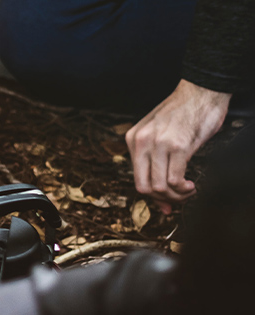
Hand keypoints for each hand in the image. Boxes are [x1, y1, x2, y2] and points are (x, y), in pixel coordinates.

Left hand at [125, 80, 231, 212]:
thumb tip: (161, 195)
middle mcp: (141, 142)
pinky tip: (191, 185)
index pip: (137, 179)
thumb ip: (156, 161)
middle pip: (144, 187)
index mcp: (133, 139)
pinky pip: (174, 179)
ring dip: (175, 196)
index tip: (166, 203)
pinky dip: (183, 189)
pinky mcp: (179, 146)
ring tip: (188, 191)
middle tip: (179, 198)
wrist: (201, 91)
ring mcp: (159, 144)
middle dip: (162, 199)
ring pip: (158, 187)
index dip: (153, 196)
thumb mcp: (160, 134)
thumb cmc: (184, 113)